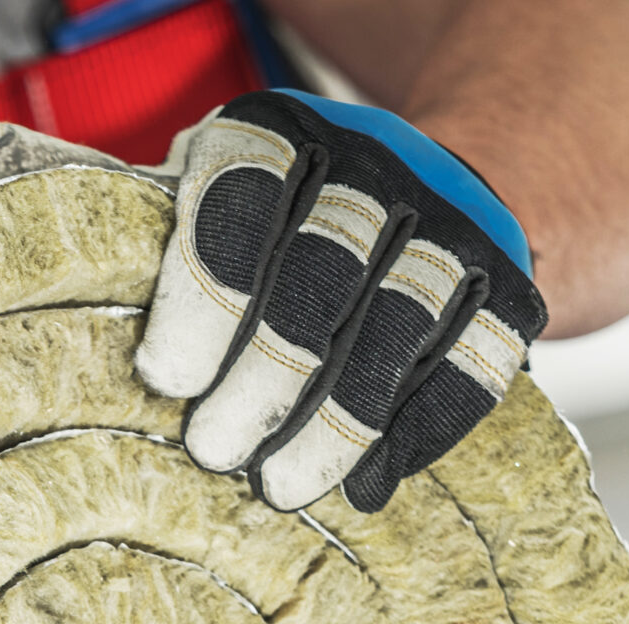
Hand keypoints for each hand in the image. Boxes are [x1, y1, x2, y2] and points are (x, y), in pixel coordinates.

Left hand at [136, 90, 544, 513]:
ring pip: (397, 327)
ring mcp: (453, 224)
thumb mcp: (217, 206)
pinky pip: (468, 370)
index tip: (167, 380)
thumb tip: (119, 351)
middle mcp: (377, 163)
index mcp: (285, 133)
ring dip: (335, 421)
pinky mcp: (509, 289)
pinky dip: (413, 436)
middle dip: (263, 376)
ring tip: (282, 485)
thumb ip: (169, 251)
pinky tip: (365, 485)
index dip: (204, 294)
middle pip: (321, 276)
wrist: (437, 197)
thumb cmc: (284, 229)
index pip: (242, 202)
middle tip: (214, 449)